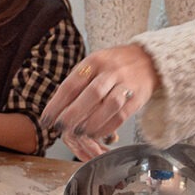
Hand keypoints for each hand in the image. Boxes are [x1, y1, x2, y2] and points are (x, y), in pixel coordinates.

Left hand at [40, 45, 158, 148]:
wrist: (148, 60)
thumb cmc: (114, 65)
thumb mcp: (94, 64)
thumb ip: (78, 83)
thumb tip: (57, 109)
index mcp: (94, 61)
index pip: (72, 83)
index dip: (57, 103)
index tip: (47, 119)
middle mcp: (111, 71)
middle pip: (92, 94)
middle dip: (74, 113)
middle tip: (61, 127)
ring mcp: (126, 84)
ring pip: (109, 105)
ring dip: (92, 122)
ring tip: (78, 133)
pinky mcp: (137, 98)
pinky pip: (121, 115)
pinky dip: (107, 127)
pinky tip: (96, 134)